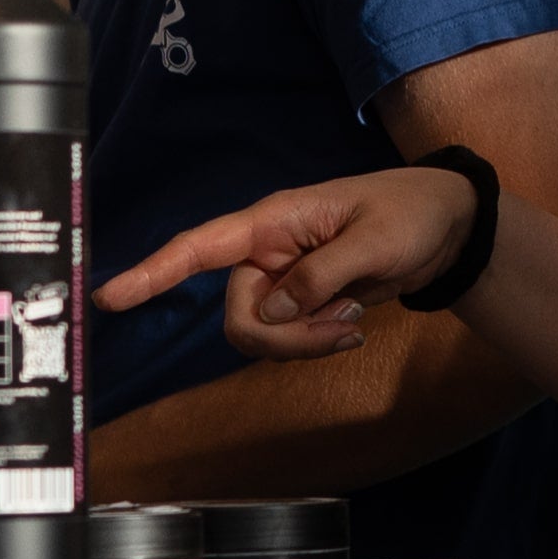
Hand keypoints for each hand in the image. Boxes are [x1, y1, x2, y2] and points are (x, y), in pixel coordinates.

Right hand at [92, 168, 478, 360]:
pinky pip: (287, 340)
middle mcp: (267, 252)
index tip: (109, 296)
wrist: (448, 228)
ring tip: (353, 322)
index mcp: (274, 221)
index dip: (153, 271)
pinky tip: (352, 328)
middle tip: (341, 325)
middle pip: (238, 315)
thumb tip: (272, 311)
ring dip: (305, 342)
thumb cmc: (413, 214)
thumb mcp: (374, 242)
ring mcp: (282, 280)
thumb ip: (320, 277)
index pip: (201, 247)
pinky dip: (316, 343)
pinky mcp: (299, 303)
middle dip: (284, 337)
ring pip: (260, 335)